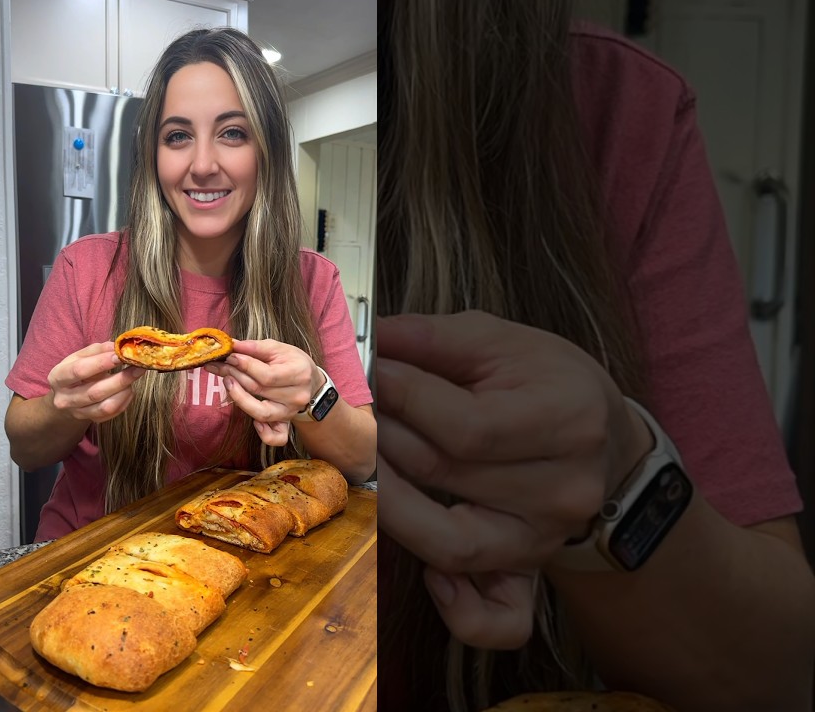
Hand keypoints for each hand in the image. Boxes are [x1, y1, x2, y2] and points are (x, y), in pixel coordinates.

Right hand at [46, 342, 146, 422]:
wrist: (66, 398)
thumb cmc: (75, 373)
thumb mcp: (78, 357)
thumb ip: (96, 350)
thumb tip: (116, 347)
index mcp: (57, 378)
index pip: (79, 370)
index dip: (101, 363)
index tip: (120, 355)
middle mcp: (65, 399)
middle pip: (95, 392)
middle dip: (120, 379)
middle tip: (138, 367)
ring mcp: (78, 413)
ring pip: (106, 406)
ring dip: (125, 391)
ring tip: (134, 377)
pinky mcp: (92, 421)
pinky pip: (113, 413)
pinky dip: (125, 400)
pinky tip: (129, 389)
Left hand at [205, 338, 321, 445]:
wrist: (311, 382)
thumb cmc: (292, 362)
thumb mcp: (278, 349)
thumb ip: (255, 347)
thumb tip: (233, 346)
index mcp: (299, 374)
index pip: (267, 375)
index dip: (245, 366)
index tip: (230, 356)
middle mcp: (297, 396)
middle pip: (259, 390)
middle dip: (235, 376)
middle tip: (220, 365)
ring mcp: (291, 413)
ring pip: (261, 413)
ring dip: (239, 398)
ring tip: (227, 382)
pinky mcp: (286, 424)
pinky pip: (275, 437)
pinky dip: (263, 433)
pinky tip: (253, 421)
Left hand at [375, 311, 651, 648]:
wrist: (606, 442)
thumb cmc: (544, 384)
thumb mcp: (499, 341)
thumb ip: (431, 338)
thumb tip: (368, 339)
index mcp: (567, 419)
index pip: (464, 426)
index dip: (400, 398)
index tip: (365, 371)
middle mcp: (564, 489)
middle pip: (443, 474)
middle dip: (381, 436)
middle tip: (351, 411)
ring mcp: (547, 539)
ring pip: (449, 541)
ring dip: (389, 503)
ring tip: (366, 463)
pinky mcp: (531, 572)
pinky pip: (495, 620)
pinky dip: (455, 608)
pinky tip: (427, 575)